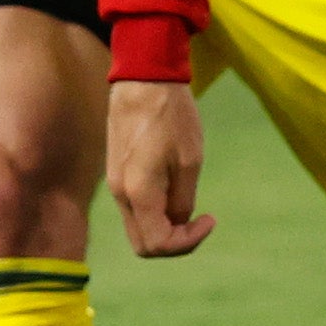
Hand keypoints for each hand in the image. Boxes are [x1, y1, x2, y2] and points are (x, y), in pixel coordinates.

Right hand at [105, 80, 216, 256]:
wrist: (143, 81)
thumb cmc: (171, 116)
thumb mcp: (189, 160)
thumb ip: (182, 199)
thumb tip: (178, 221)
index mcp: (138, 193)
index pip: (157, 244)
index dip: (187, 242)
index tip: (210, 219)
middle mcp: (120, 195)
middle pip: (143, 243)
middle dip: (175, 241)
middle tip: (201, 221)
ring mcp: (115, 184)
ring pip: (138, 226)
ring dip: (166, 227)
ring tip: (191, 205)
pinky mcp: (116, 172)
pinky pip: (135, 208)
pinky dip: (155, 212)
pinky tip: (174, 190)